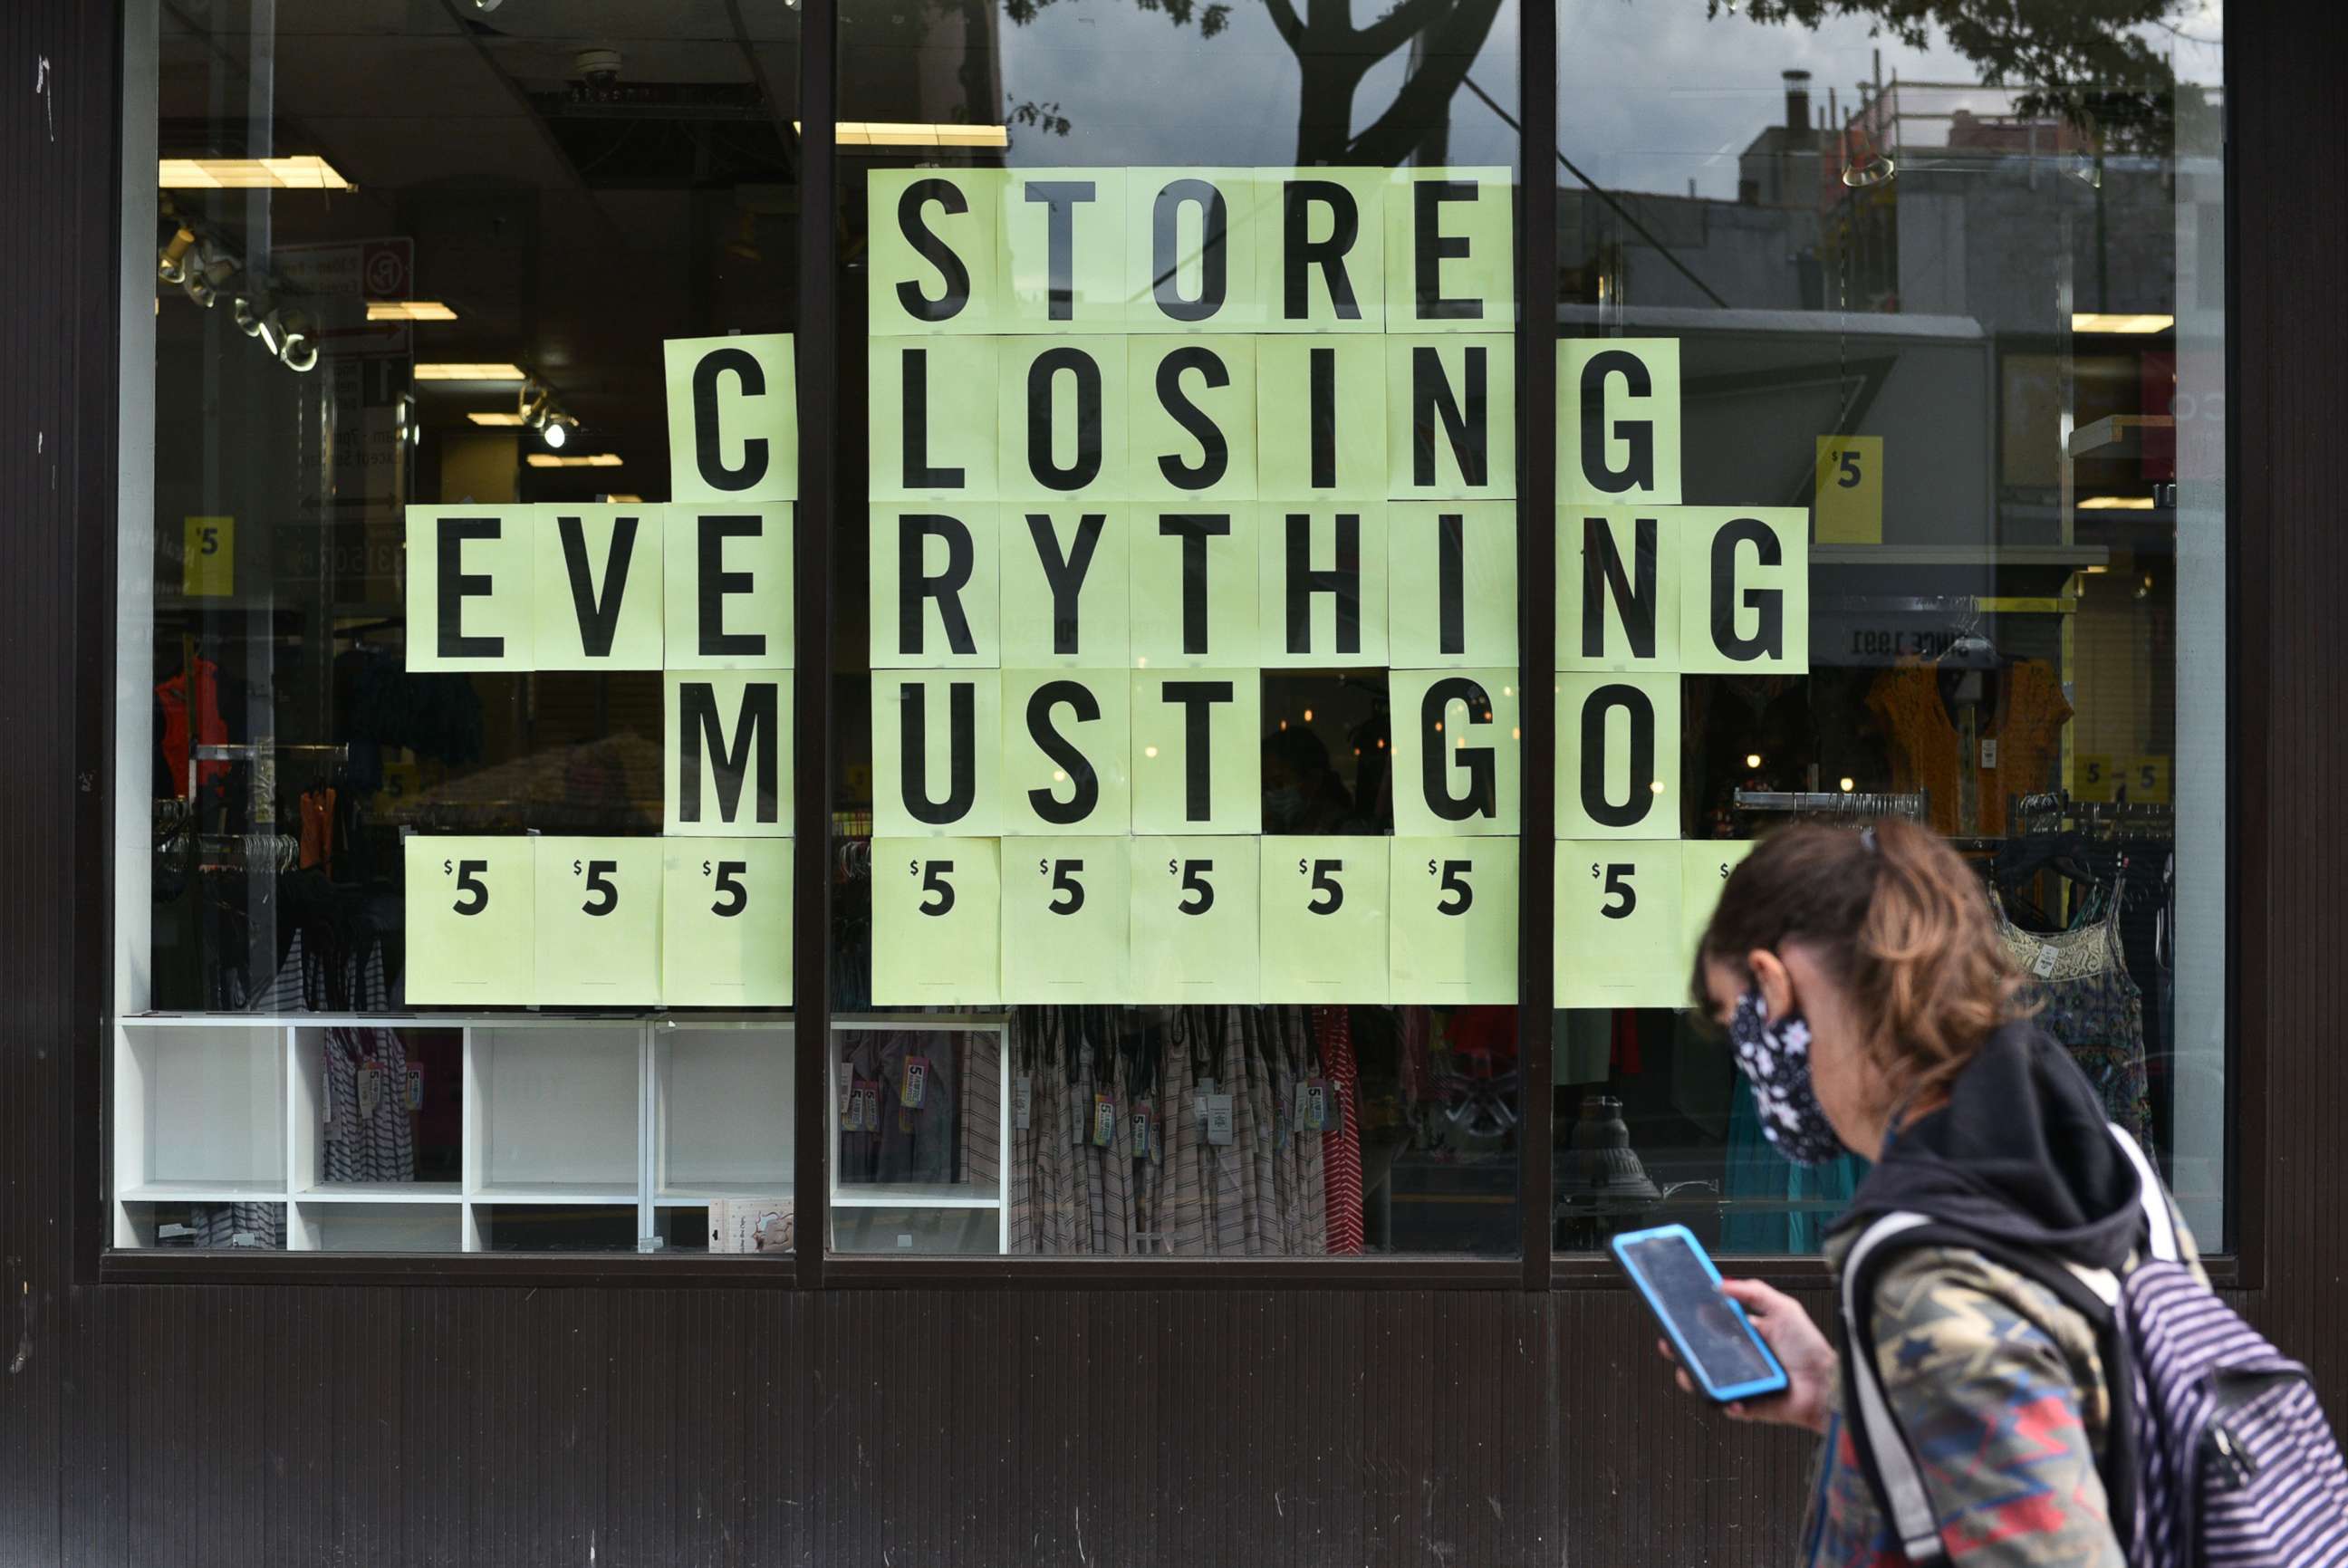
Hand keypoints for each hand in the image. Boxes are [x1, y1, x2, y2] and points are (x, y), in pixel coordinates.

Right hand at [1655, 1278, 1838, 1433]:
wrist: (1829, 1384)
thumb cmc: (1810, 1347)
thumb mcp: (1783, 1308)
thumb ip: (1754, 1291)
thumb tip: (1721, 1283)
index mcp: (1749, 1337)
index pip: (1714, 1329)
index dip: (1694, 1325)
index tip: (1676, 1318)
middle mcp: (1744, 1361)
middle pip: (1705, 1357)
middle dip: (1682, 1352)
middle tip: (1669, 1344)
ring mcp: (1746, 1385)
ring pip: (1711, 1383)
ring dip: (1694, 1379)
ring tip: (1688, 1373)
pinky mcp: (1753, 1407)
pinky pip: (1732, 1408)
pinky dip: (1729, 1404)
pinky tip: (1731, 1399)